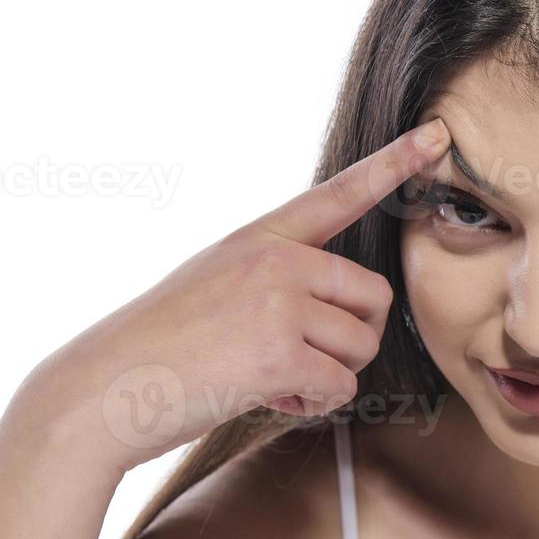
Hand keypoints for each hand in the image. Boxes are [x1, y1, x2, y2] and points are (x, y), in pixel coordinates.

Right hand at [23, 118, 451, 475]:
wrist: (102, 389)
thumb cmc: (156, 350)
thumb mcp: (212, 285)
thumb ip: (271, 280)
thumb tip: (333, 316)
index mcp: (259, 238)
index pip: (338, 194)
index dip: (392, 164)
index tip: (437, 134)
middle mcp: (275, 259)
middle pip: (374, 298)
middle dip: (353, 340)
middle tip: (303, 360)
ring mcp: (279, 301)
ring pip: (360, 348)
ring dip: (327, 378)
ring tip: (269, 378)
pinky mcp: (281, 350)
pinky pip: (340, 387)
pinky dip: (311, 405)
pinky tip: (266, 397)